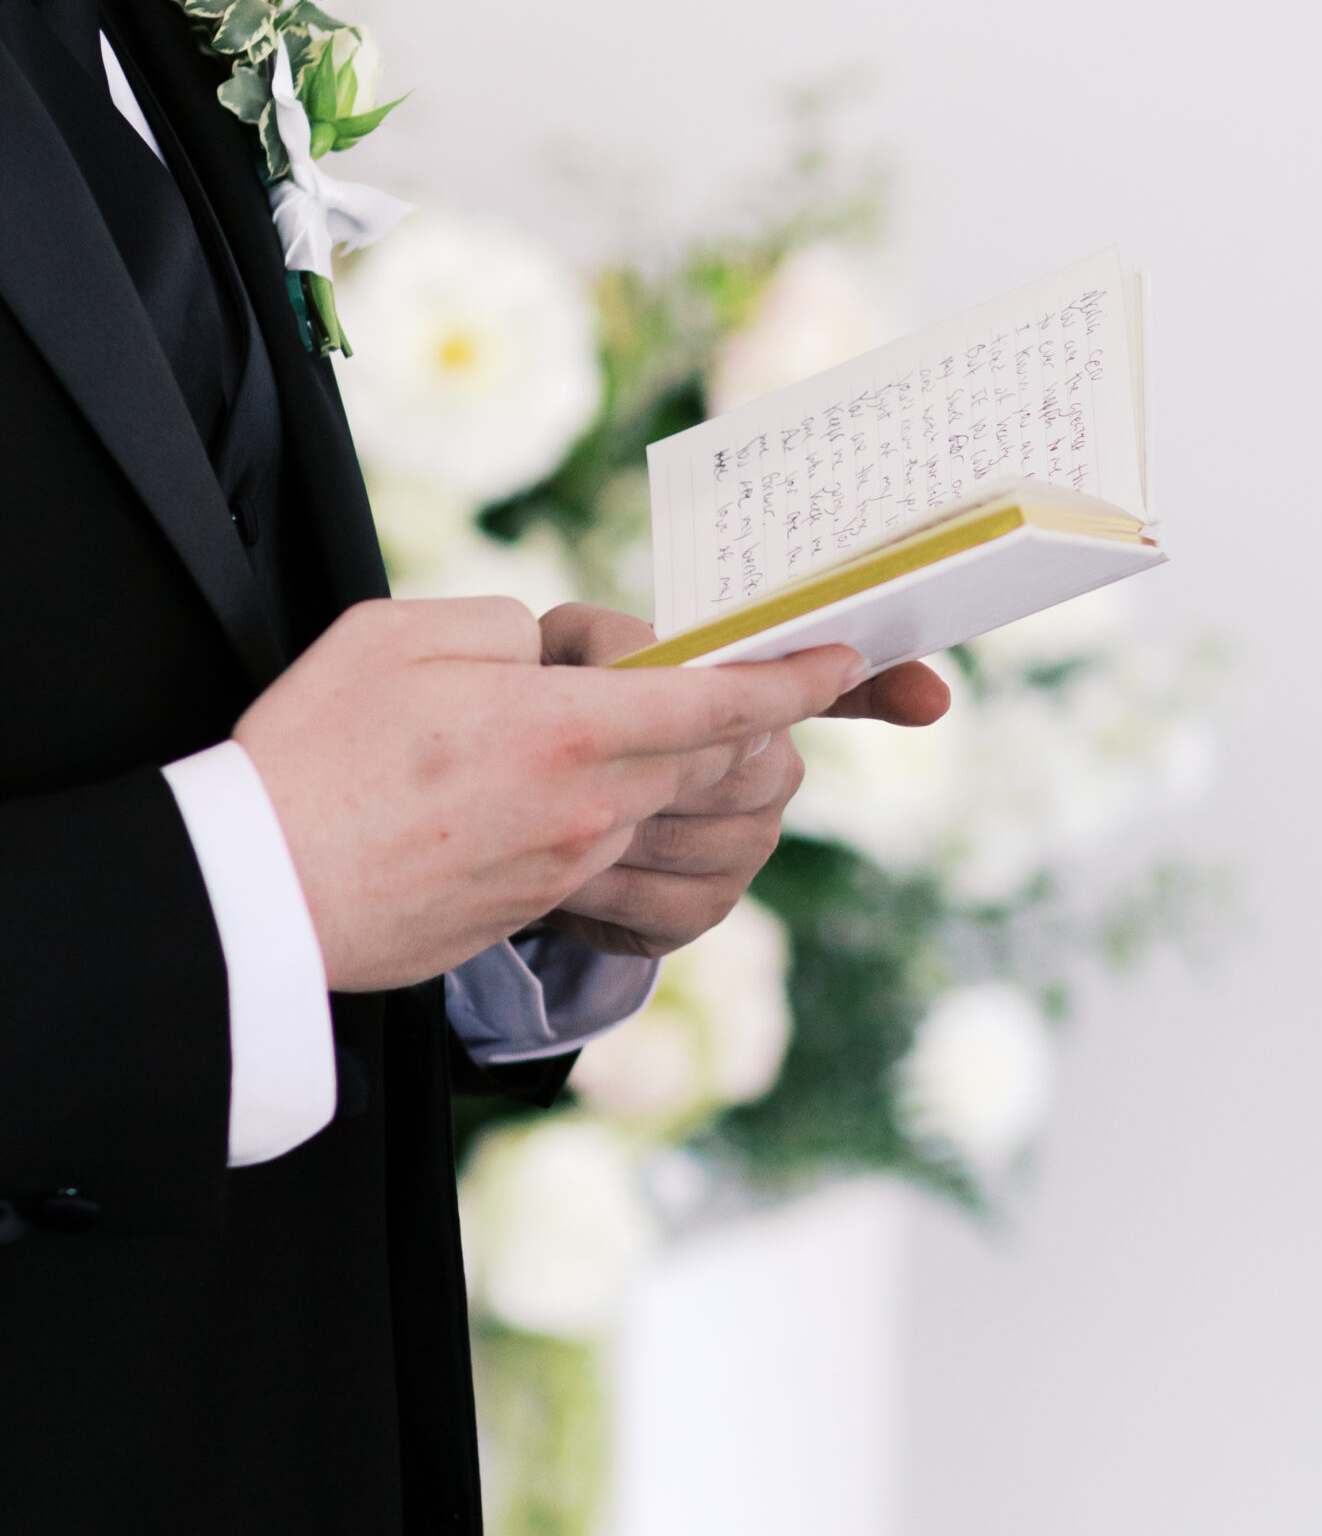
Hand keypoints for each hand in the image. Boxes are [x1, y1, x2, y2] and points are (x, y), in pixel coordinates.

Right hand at [234, 596, 872, 989]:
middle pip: (716, 759)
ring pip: (670, 808)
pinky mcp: (540, 904)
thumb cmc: (312, 755)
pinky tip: (584, 784)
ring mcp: (569, 867)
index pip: (715, 700)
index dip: (792, 678)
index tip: (842, 656)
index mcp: (563, 731)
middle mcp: (588, 809)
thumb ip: (501, 631)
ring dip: (687, 766)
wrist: (264, 897)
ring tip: (661, 726)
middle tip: (774, 682)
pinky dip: (628, 812)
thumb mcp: (397, 637)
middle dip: (757, 718)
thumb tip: (551, 659)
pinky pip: (618, 852)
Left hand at [530, 605, 949, 957]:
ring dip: (620, 832)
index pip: (842, 688)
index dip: (888, 687)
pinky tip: (571, 868)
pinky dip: (605, 889)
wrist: (527, 804)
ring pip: (702, 841)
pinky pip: (667, 902)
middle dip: (659, 769)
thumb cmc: (560, 702)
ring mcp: (749, 845)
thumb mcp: (575, 652)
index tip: (932, 699)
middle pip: (746, 772)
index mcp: (758, 696)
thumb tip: (654, 662)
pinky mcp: (705, 909)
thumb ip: (616, 645)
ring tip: (559, 813)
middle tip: (582, 757)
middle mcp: (776, 770)